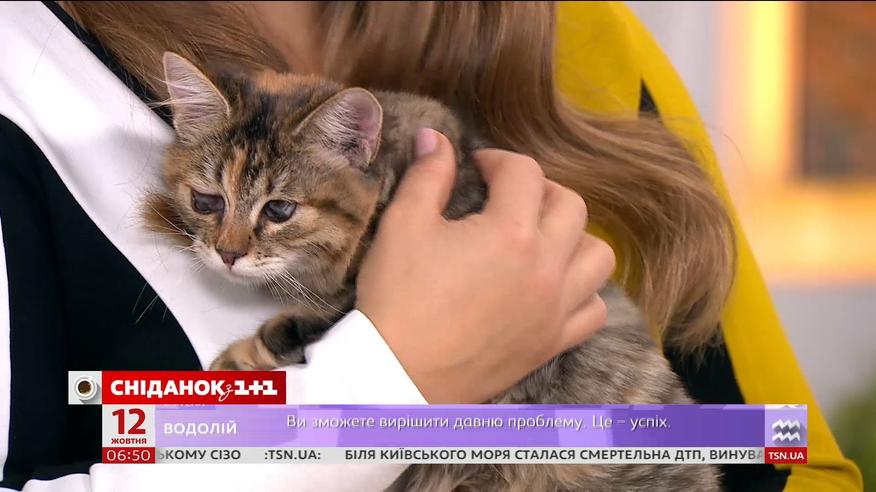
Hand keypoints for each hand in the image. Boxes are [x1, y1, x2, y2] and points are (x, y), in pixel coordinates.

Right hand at [356, 129, 614, 402]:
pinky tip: (554, 286)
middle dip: (540, 189)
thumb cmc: (397, 298)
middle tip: (508, 196)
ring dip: (574, 236)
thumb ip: (426, 176)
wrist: (398, 375)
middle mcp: (546, 268)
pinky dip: (583, 291)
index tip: (477, 166)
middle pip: (571, 206)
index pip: (524, 172)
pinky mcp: (552, 342)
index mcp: (510, 233)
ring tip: (541, 237)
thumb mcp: (403, 226)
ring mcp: (555, 309)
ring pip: (597, 256)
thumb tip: (434, 137)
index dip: (498, 159)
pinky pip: (594, 310)